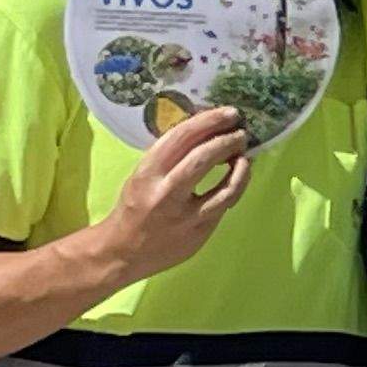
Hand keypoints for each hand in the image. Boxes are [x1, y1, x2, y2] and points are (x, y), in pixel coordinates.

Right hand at [90, 107, 254, 285]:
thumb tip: (207, 130)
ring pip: (226, 188)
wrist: (122, 252)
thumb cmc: (134, 207)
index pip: (181, 138)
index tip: (228, 113)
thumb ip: (170, 157)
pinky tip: (237, 180)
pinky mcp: (199, 234)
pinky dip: (235, 189)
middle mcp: (166, 194)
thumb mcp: (143, 176)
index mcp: (147, 174)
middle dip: (228, 140)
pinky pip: (224, 207)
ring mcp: (186, 217)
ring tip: (244, 157)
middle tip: (240, 133)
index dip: (209, 121)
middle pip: (204, 158)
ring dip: (242, 168)